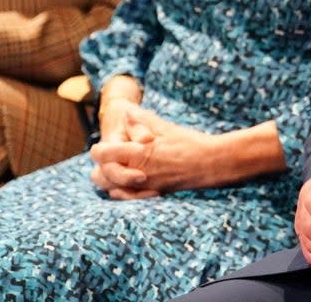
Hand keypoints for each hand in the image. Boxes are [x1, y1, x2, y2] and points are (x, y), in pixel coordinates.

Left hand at [88, 105, 212, 198]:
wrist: (211, 164)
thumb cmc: (190, 143)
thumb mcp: (165, 127)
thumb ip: (141, 119)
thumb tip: (126, 111)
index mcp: (139, 154)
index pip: (104, 155)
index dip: (99, 149)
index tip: (100, 145)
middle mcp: (138, 174)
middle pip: (101, 177)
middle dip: (100, 167)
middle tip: (105, 158)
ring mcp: (146, 187)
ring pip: (112, 190)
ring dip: (108, 180)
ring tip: (113, 169)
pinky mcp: (154, 194)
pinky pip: (127, 199)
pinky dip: (121, 191)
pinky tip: (124, 184)